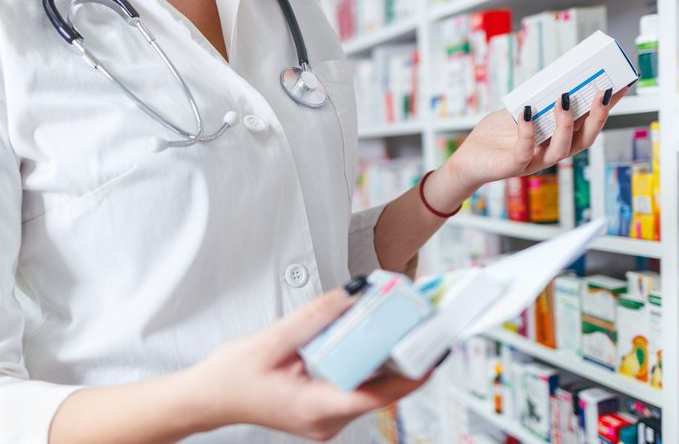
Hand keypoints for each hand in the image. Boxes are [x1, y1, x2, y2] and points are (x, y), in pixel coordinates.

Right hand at [186, 290, 428, 440]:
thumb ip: (316, 316)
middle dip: (404, 358)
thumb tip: (354, 294)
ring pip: (369, 389)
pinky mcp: (322, 408)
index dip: (411, 373)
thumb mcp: (273, 339)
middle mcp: (326, 420)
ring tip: (403, 326)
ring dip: (386, 360)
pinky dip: (367, 363)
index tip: (434, 350)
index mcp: (315, 407)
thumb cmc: (232, 376)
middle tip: (421, 325)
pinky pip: (355, 386)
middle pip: (380, 391)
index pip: (378, 395)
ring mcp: (325, 418)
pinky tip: (371, 339)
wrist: (208, 398)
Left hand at [439, 88, 627, 202]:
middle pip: (585, 138)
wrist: (467, 158)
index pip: (587, 123)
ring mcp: (535, 161)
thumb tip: (555, 77)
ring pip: (562, 148)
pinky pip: (526, 150)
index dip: (606, 106)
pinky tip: (527, 112)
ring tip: (565, 98)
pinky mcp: (515, 166)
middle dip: (597, 116)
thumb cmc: (494, 134)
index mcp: (556, 138)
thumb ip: (535, 98)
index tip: (621, 84)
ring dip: (567, 123)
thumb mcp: (517, 110)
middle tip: (604, 91)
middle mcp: (551, 151)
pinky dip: (528, 130)